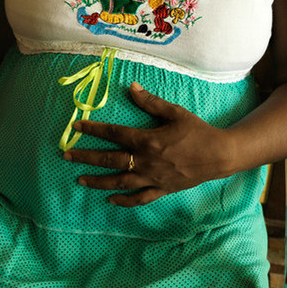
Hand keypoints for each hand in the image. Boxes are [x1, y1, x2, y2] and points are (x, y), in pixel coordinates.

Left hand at [63, 82, 236, 206]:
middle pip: (109, 159)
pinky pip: (139, 198)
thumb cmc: (198, 132)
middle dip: (85, 157)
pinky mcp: (161, 189)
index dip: (93, 129)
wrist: (220, 155)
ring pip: (119, 181)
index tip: (76, 126)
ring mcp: (152, 178)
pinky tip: (110, 200)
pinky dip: (124, 200)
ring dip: (97, 181)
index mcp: (147, 140)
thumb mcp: (175, 112)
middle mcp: (145, 161)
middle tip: (66, 155)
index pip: (113, 133)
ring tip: (80, 180)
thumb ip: (150, 102)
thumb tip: (131, 87)